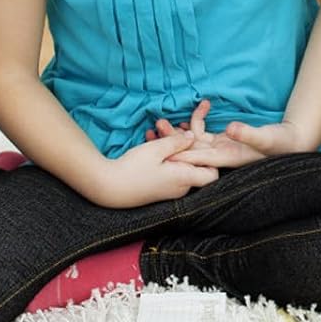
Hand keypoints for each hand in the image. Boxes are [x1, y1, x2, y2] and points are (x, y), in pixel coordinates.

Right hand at [87, 130, 218, 208]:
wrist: (107, 189)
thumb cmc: (132, 169)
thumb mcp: (156, 149)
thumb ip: (177, 142)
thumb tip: (193, 137)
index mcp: (184, 179)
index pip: (213, 174)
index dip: (211, 158)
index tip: (199, 142)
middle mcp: (180, 189)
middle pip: (196, 166)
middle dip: (187, 146)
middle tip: (173, 130)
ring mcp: (169, 191)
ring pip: (180, 165)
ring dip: (172, 149)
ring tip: (157, 131)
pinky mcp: (159, 189)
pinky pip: (169, 171)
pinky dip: (164, 157)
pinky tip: (150, 139)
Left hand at [150, 100, 319, 169]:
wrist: (290, 143)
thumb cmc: (280, 142)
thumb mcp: (265, 137)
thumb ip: (248, 133)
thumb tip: (230, 129)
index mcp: (229, 157)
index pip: (201, 158)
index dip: (182, 156)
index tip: (163, 154)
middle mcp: (221, 155)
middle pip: (190, 150)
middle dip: (171, 142)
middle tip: (154, 130)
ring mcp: (220, 148)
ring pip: (192, 141)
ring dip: (177, 132)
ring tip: (160, 122)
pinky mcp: (223, 140)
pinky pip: (202, 133)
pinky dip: (196, 122)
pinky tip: (195, 109)